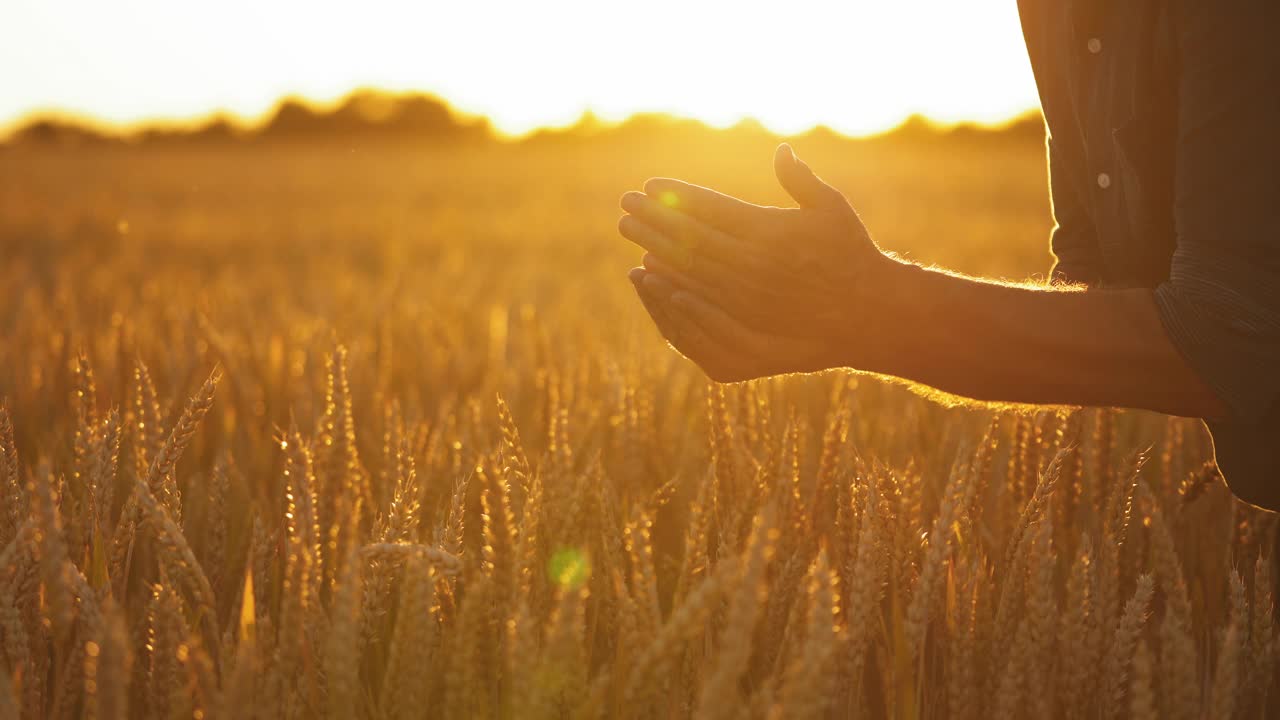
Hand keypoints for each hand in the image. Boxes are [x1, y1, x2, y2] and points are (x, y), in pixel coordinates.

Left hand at [619, 144, 895, 380]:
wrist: (867, 313)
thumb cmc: (850, 253)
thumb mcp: (832, 209)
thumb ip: (801, 180)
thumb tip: (782, 149)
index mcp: (769, 230)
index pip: (709, 208)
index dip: (676, 195)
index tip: (650, 184)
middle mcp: (752, 264)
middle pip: (689, 237)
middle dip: (653, 218)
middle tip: (625, 203)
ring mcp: (745, 297)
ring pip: (687, 269)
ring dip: (654, 247)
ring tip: (630, 229)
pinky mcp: (744, 323)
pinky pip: (695, 303)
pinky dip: (668, 284)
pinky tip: (650, 271)